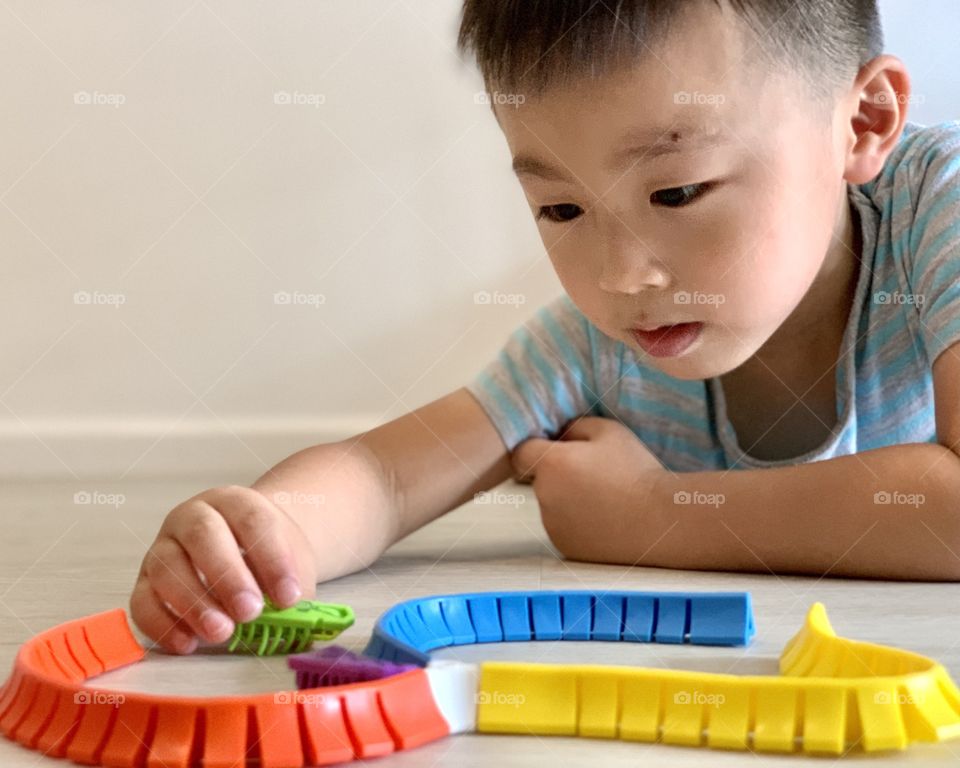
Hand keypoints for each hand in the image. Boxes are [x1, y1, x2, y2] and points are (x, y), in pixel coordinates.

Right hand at [130, 485, 317, 653]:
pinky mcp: (145, 580)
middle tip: (250, 612)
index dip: (272, 559)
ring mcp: (164, 546)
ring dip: (194, 603)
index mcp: (235, 502)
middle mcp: (193, 516)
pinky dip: (162, 624)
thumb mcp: (288, 565)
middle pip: (203, 536)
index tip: (289, 596)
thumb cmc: (267, 557)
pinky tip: (188, 644)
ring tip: (221, 632)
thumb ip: (290, 590)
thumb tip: (296, 625)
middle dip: (227, 576)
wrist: (246, 551)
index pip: (253, 520)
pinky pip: (142, 601)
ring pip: (167, 568)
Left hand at [510, 416, 664, 559]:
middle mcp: (544, 495)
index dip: (536, 449)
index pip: (521, 453)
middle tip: (594, 474)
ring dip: (567, 500)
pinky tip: (605, 519)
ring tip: (605, 498)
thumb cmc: (637, 470)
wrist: (661, 519)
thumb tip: (558, 433)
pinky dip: (576, 524)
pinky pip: (563, 528)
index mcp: (552, 463)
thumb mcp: (609, 431)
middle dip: (558, 474)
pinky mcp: (564, 547)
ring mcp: (553, 525)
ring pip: (551, 505)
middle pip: (540, 479)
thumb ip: (574, 425)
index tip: (555, 449)